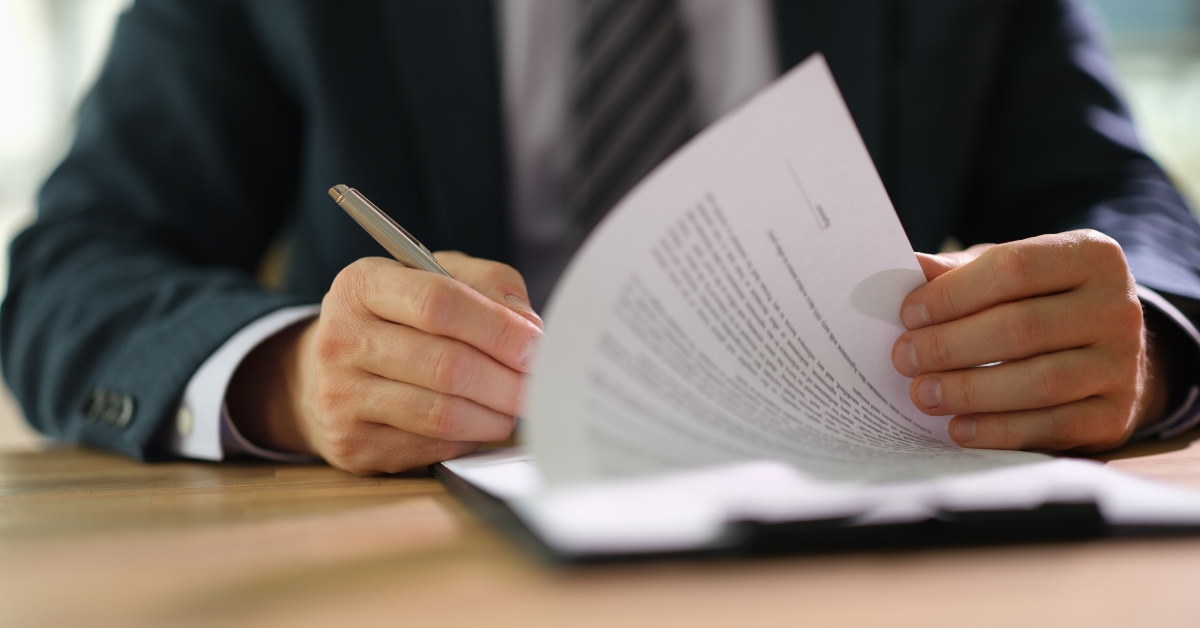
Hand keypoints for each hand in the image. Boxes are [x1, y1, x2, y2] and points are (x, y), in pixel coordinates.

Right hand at [229, 252, 542, 474]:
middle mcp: (342, 338)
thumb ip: (488, 286)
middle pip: (446, 365)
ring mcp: (341, 396)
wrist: (325, 372)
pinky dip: (470, 438)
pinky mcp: (353, 444)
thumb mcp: (438, 277)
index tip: (535, 343)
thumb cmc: (400, 318)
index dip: (497, 328)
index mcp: (363, 284)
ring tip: (516, 406)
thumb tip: (528, 327)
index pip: (439, 303)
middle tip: (539, 384)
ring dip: (495, 415)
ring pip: (441, 414)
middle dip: (507, 379)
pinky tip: (480, 423)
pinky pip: (432, 447)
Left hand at [891, 230, 1167, 451]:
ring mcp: (1123, 365)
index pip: (1014, 268)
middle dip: (951, 346)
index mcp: (1091, 257)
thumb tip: (908, 268)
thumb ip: (960, 271)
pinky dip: (999, 431)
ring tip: (924, 394)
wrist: (1105, 355)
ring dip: (970, 392)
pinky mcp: (1115, 416)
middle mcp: (1118, 307)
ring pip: (1040, 382)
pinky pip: (1052, 427)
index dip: (954, 293)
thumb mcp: (1006, 276)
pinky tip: (958, 428)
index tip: (909, 314)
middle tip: (905, 358)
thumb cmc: (1039, 304)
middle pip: (1022, 327)